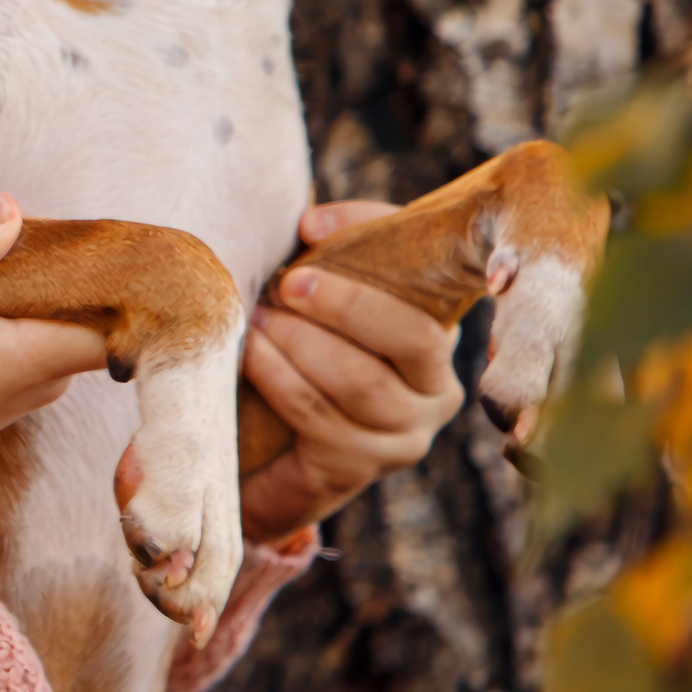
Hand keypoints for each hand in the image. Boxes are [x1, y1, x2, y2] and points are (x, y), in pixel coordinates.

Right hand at [0, 194, 110, 494]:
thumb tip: (5, 209)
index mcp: (37, 355)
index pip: (123, 311)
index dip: (116, 267)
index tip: (88, 232)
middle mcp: (48, 373)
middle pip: (84, 299)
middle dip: (52, 256)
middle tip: (2, 228)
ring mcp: (29, 381)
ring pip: (50, 309)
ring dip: (20, 276)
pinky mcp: (4, 382)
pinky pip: (25, 325)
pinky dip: (2, 299)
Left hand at [238, 199, 464, 544]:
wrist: (268, 450)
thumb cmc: (305, 351)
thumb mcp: (323, 296)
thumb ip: (334, 247)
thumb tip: (312, 224)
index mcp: (439, 341)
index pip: (435, 294)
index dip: (388, 262)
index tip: (312, 238)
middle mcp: (438, 393)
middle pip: (412, 340)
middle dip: (344, 305)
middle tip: (285, 283)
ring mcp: (405, 438)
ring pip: (363, 383)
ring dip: (302, 343)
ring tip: (257, 319)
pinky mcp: (360, 468)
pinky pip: (322, 421)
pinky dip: (281, 381)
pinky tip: (251, 356)